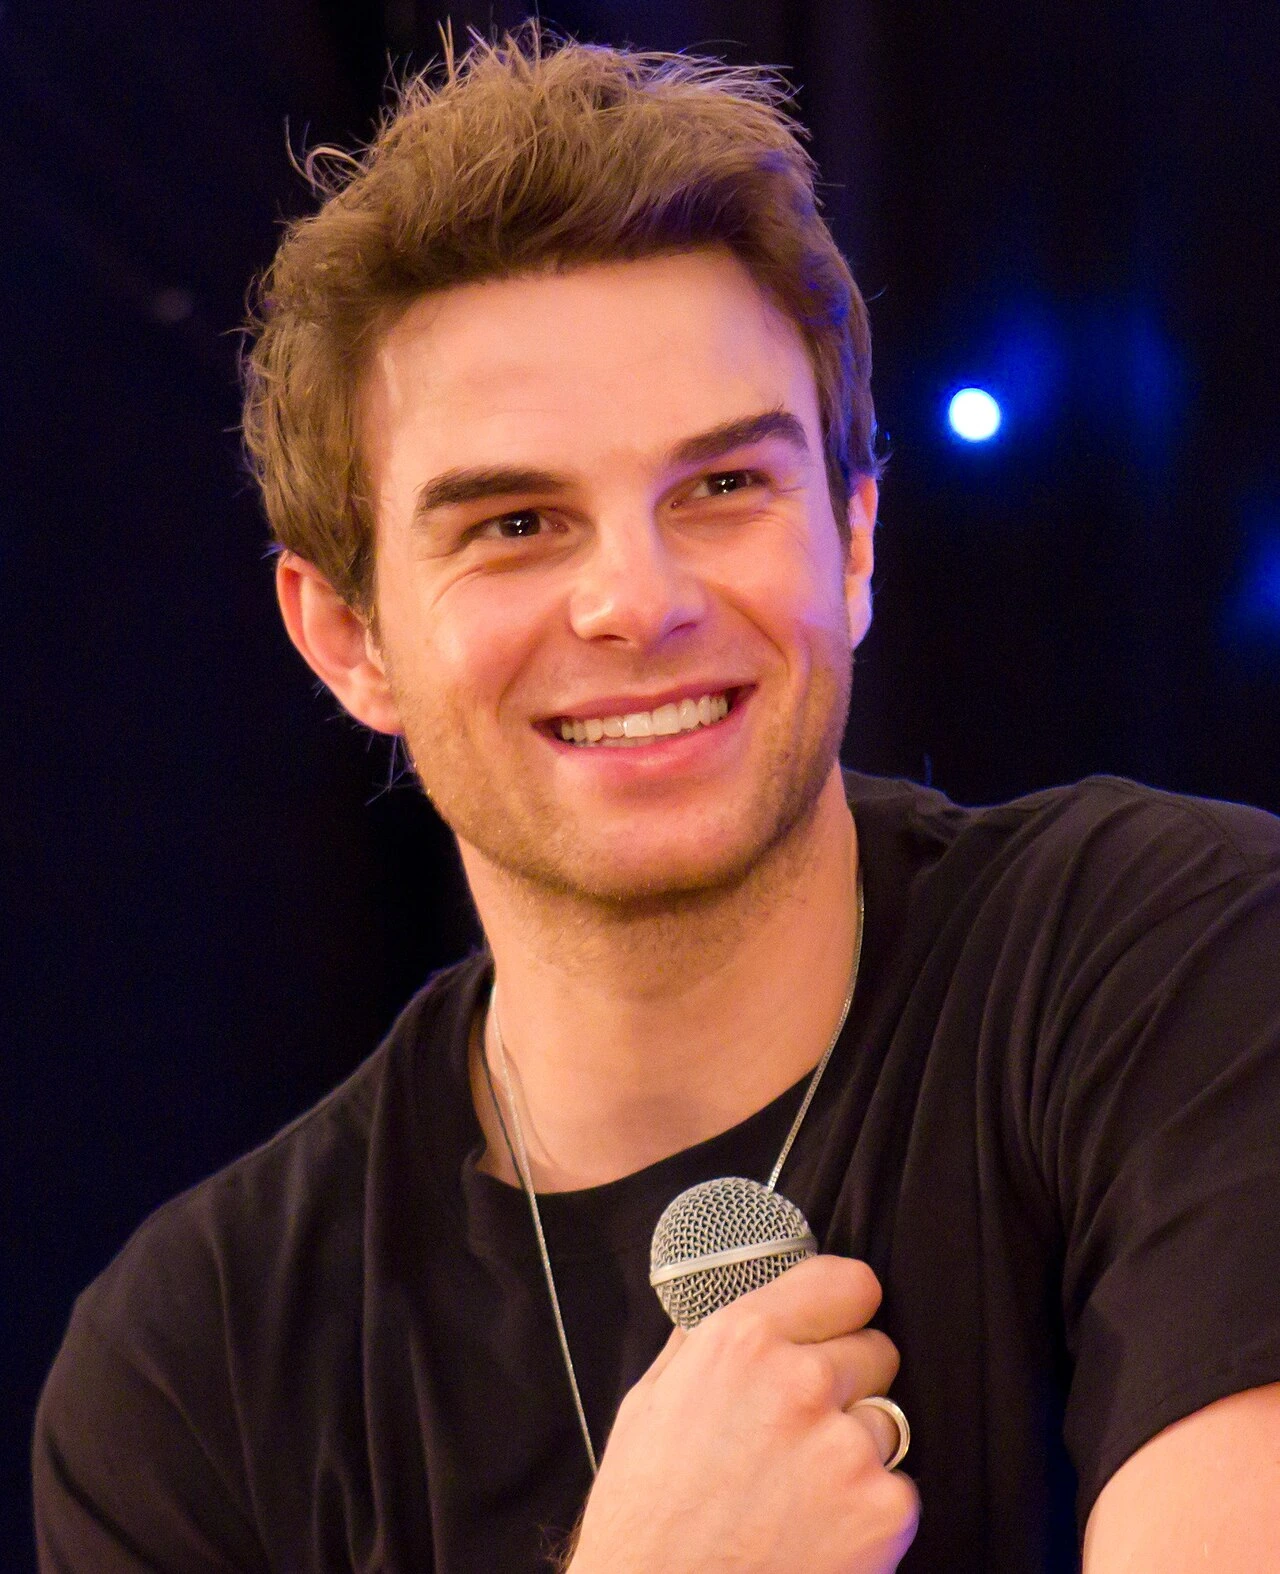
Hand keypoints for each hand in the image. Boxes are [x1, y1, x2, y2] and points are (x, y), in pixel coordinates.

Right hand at [569, 1255, 917, 1573]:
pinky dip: (868, 1510)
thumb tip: (736, 1305)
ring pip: (886, 1420)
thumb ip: (703, 1344)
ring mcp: (847, 1447)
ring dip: (855, 1449)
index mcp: (743, 1341)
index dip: (842, 1307)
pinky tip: (817, 1531)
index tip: (839, 1323)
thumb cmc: (646, 1517)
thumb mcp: (651, 1403)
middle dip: (847, 1383)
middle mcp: (801, 1381)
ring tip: (797, 1491)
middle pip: (874, 1349)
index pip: (846, 1282)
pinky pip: (897, 1488)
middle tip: (800, 1430)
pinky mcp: (882, 1510)